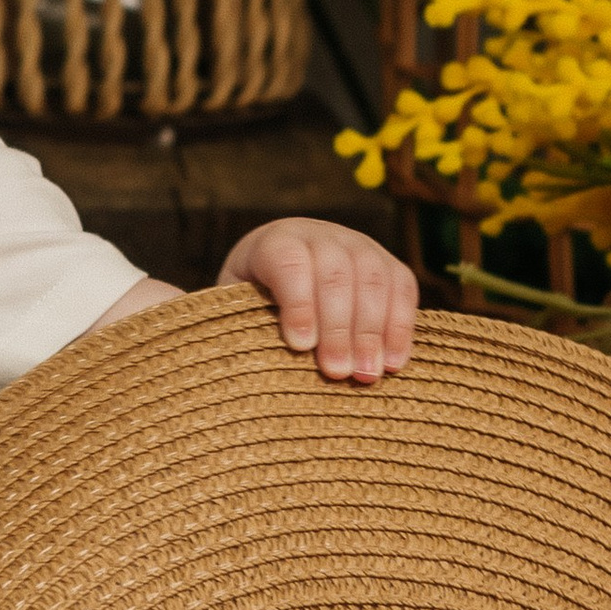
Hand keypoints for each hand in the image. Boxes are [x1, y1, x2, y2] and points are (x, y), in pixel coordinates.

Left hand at [220, 218, 417, 382]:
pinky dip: (401, 325)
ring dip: (374, 331)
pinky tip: (395, 362)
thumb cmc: (250, 309)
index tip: (299, 346)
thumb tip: (208, 366)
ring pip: (374, 279)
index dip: (298, 302)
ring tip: (368, 375)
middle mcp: (319, 234)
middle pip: (337, 273)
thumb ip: (230, 326)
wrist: (282, 278)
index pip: (290, 262)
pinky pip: (402, 289)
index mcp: (273, 241)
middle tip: (337, 373)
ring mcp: (358, 244)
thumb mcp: (231, 310)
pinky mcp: (388, 264)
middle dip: (339, 326)